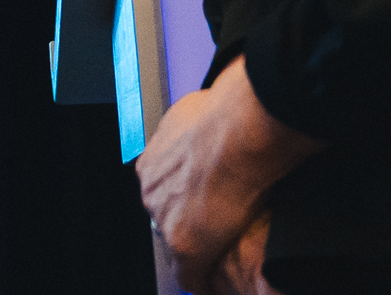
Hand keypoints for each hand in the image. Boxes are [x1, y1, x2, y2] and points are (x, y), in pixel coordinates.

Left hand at [136, 60, 320, 291]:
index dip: (185, 201)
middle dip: (187, 224)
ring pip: (178, 242)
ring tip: (219, 258)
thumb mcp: (195, 112)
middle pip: (166, 216)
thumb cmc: (226, 114)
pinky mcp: (187, 244)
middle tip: (216, 229)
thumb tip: (205, 117)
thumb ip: (191, 126)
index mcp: (152, 161)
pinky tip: (212, 285)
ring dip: (197, 249)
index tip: (200, 206)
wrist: (239, 130)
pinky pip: (191, 273)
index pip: (163, 190)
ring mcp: (166, 217)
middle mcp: (151, 188)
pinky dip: (203, 280)